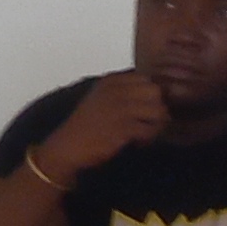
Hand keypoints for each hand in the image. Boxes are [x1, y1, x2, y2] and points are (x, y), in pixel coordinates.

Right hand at [30, 71, 170, 184]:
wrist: (68, 147)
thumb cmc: (86, 125)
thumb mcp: (100, 97)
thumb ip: (122, 90)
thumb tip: (155, 92)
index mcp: (110, 81)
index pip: (145, 79)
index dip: (149, 95)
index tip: (142, 109)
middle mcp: (116, 91)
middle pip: (155, 92)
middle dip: (156, 107)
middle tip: (147, 122)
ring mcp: (120, 108)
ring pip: (158, 110)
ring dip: (156, 124)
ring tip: (143, 133)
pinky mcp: (123, 128)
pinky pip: (150, 129)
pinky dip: (148, 138)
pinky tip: (137, 142)